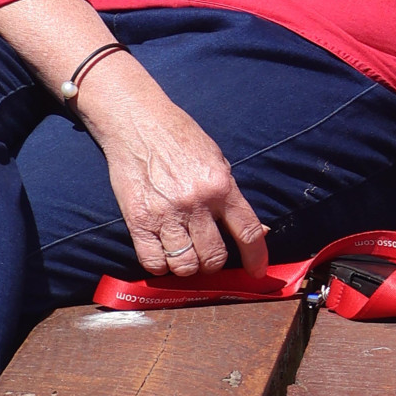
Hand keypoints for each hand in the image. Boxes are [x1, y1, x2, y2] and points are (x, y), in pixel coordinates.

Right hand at [76, 58, 269, 278]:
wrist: (138, 123)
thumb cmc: (180, 138)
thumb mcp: (216, 160)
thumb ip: (231, 196)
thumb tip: (254, 229)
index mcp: (221, 185)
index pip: (247, 232)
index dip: (256, 258)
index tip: (256, 272)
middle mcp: (196, 203)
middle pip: (214, 257)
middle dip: (214, 263)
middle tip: (208, 256)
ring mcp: (166, 214)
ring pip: (185, 265)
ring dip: (188, 266)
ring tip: (185, 253)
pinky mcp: (138, 221)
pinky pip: (153, 262)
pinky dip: (161, 265)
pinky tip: (163, 253)